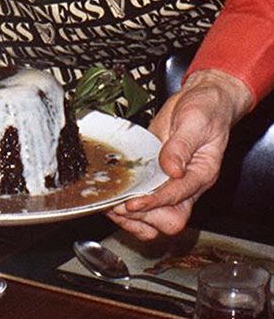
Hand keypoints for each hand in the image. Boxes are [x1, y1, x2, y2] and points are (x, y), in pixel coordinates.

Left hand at [109, 68, 251, 239]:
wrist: (202, 99)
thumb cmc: (206, 110)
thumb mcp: (194, 122)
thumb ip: (182, 146)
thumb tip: (172, 169)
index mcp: (201, 173)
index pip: (177, 198)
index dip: (154, 202)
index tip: (134, 203)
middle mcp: (187, 183)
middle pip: (169, 218)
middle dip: (143, 216)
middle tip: (118, 205)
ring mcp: (171, 181)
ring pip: (157, 216)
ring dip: (134, 217)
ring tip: (113, 206)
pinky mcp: (156, 173)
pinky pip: (146, 199)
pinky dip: (129, 205)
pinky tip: (114, 196)